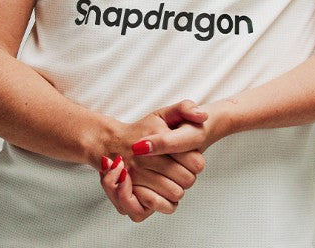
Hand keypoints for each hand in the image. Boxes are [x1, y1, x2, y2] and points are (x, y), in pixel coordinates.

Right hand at [98, 100, 207, 221]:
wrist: (111, 143)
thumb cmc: (142, 129)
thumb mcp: (163, 113)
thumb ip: (185, 108)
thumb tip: (203, 116)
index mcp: (159, 139)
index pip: (196, 162)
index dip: (196, 161)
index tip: (188, 157)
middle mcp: (146, 158)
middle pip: (187, 180)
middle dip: (187, 176)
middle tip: (179, 169)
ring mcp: (137, 176)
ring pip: (175, 194)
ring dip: (177, 189)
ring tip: (171, 180)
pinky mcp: (130, 192)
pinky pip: (156, 206)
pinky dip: (164, 204)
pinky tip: (163, 194)